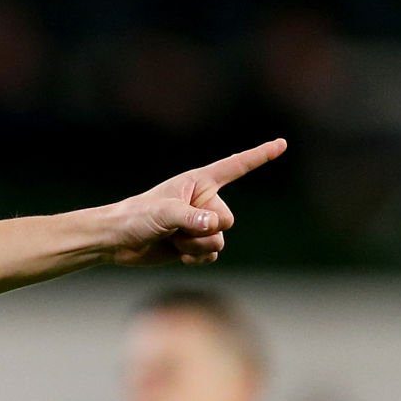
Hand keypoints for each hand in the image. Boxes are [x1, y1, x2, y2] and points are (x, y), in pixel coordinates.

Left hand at [106, 138, 285, 266]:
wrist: (117, 240)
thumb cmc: (136, 216)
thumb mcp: (164, 213)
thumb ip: (191, 218)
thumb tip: (215, 226)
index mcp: (199, 182)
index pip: (236, 166)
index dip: (260, 155)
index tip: (282, 144)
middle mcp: (204, 201)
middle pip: (227, 220)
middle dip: (204, 229)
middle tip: (175, 228)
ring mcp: (200, 224)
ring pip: (219, 240)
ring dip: (195, 245)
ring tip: (171, 239)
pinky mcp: (194, 244)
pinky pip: (212, 254)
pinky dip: (196, 257)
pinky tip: (178, 254)